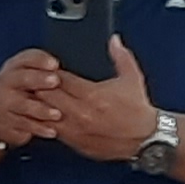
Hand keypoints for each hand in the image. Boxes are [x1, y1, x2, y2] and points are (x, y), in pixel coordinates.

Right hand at [0, 48, 64, 146]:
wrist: (2, 119)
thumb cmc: (25, 94)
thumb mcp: (32, 79)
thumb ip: (46, 73)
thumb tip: (67, 75)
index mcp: (14, 67)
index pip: (26, 59)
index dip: (40, 60)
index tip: (55, 64)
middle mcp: (5, 83)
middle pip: (21, 78)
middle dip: (39, 79)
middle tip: (55, 81)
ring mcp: (3, 103)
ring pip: (23, 105)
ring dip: (41, 109)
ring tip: (58, 114)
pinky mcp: (6, 122)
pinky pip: (24, 125)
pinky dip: (39, 128)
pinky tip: (53, 131)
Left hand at [41, 39, 161, 163]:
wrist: (146, 140)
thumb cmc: (138, 110)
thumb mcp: (132, 78)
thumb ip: (121, 57)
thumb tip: (114, 40)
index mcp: (92, 95)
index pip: (59, 79)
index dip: (50, 72)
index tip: (48, 68)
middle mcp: (81, 113)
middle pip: (46, 96)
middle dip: (40, 87)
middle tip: (37, 82)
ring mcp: (76, 130)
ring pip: (45, 115)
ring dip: (40, 106)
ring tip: (39, 99)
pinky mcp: (76, 144)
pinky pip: (52, 132)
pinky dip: (46, 123)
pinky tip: (46, 116)